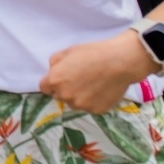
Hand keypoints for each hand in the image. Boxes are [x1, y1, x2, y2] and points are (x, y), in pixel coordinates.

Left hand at [38, 31, 154, 113]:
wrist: (119, 63)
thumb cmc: (92, 53)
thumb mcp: (67, 52)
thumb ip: (54, 63)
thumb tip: (53, 71)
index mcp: (55, 81)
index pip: (44, 88)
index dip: (51, 82)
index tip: (61, 78)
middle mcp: (65, 96)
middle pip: (59, 96)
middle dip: (65, 89)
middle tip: (79, 79)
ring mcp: (81, 105)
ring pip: (74, 103)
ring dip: (78, 97)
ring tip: (92, 84)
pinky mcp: (95, 111)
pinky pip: (89, 107)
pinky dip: (93, 101)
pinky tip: (101, 90)